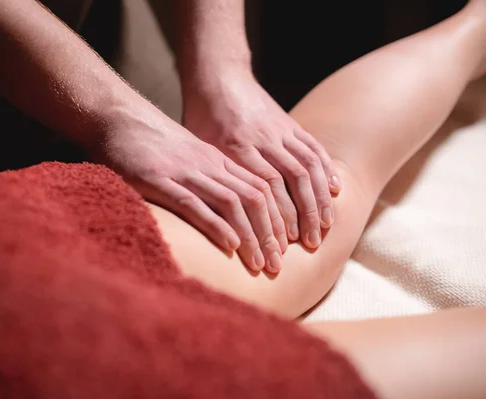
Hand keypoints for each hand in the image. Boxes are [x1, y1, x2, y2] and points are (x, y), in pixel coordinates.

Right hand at [90, 104, 286, 272]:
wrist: (118, 117)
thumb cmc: (150, 143)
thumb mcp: (188, 158)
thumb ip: (206, 180)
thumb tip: (222, 212)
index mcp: (218, 161)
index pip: (262, 189)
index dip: (278, 220)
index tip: (284, 248)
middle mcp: (208, 165)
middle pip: (255, 198)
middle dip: (271, 234)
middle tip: (278, 266)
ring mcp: (185, 172)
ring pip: (232, 203)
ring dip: (250, 236)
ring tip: (260, 264)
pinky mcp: (159, 180)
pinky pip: (194, 204)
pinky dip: (216, 226)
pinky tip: (230, 246)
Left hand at [182, 68, 340, 249]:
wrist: (217, 76)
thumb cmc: (200, 118)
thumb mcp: (196, 148)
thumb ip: (212, 178)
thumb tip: (217, 218)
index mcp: (235, 148)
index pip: (262, 190)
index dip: (275, 220)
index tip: (281, 245)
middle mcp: (262, 139)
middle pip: (291, 181)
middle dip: (303, 216)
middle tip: (309, 244)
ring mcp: (279, 130)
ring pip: (308, 166)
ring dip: (319, 199)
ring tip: (325, 226)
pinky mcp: (290, 123)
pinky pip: (314, 147)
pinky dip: (327, 170)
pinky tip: (335, 190)